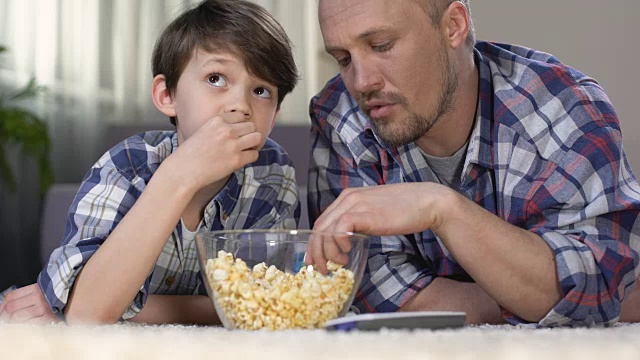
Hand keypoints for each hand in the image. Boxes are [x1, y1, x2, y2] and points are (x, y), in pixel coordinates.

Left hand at [0, 284, 59, 323]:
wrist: (78, 298)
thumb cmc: (61, 296)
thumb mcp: (45, 290)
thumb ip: (29, 295)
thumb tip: (9, 305)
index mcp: (36, 288)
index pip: (11, 296)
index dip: (2, 305)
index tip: (1, 311)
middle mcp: (38, 296)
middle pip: (12, 307)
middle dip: (5, 316)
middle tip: (6, 320)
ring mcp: (43, 307)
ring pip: (17, 317)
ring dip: (13, 323)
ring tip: (14, 324)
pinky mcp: (48, 318)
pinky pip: (29, 324)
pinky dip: (23, 326)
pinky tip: (24, 326)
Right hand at [172, 112, 261, 190]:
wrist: (183, 170)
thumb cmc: (191, 153)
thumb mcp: (204, 130)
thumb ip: (220, 127)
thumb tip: (239, 128)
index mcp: (218, 120)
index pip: (240, 116)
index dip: (240, 126)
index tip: (235, 134)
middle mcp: (227, 130)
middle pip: (252, 126)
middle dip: (248, 134)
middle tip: (242, 143)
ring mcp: (233, 145)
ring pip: (257, 137)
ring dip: (252, 144)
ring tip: (244, 150)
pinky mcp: (236, 160)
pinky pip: (255, 154)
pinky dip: (250, 157)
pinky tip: (241, 160)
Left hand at [307, 183, 454, 272]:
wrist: (427, 202)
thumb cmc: (405, 209)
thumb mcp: (374, 213)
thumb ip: (359, 221)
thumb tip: (347, 239)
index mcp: (348, 197)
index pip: (322, 221)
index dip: (314, 242)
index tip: (314, 260)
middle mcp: (348, 198)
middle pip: (319, 227)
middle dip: (316, 252)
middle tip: (321, 269)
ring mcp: (355, 204)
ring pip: (326, 230)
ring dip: (328, 252)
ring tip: (340, 263)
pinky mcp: (364, 213)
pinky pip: (340, 229)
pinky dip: (339, 243)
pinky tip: (347, 252)